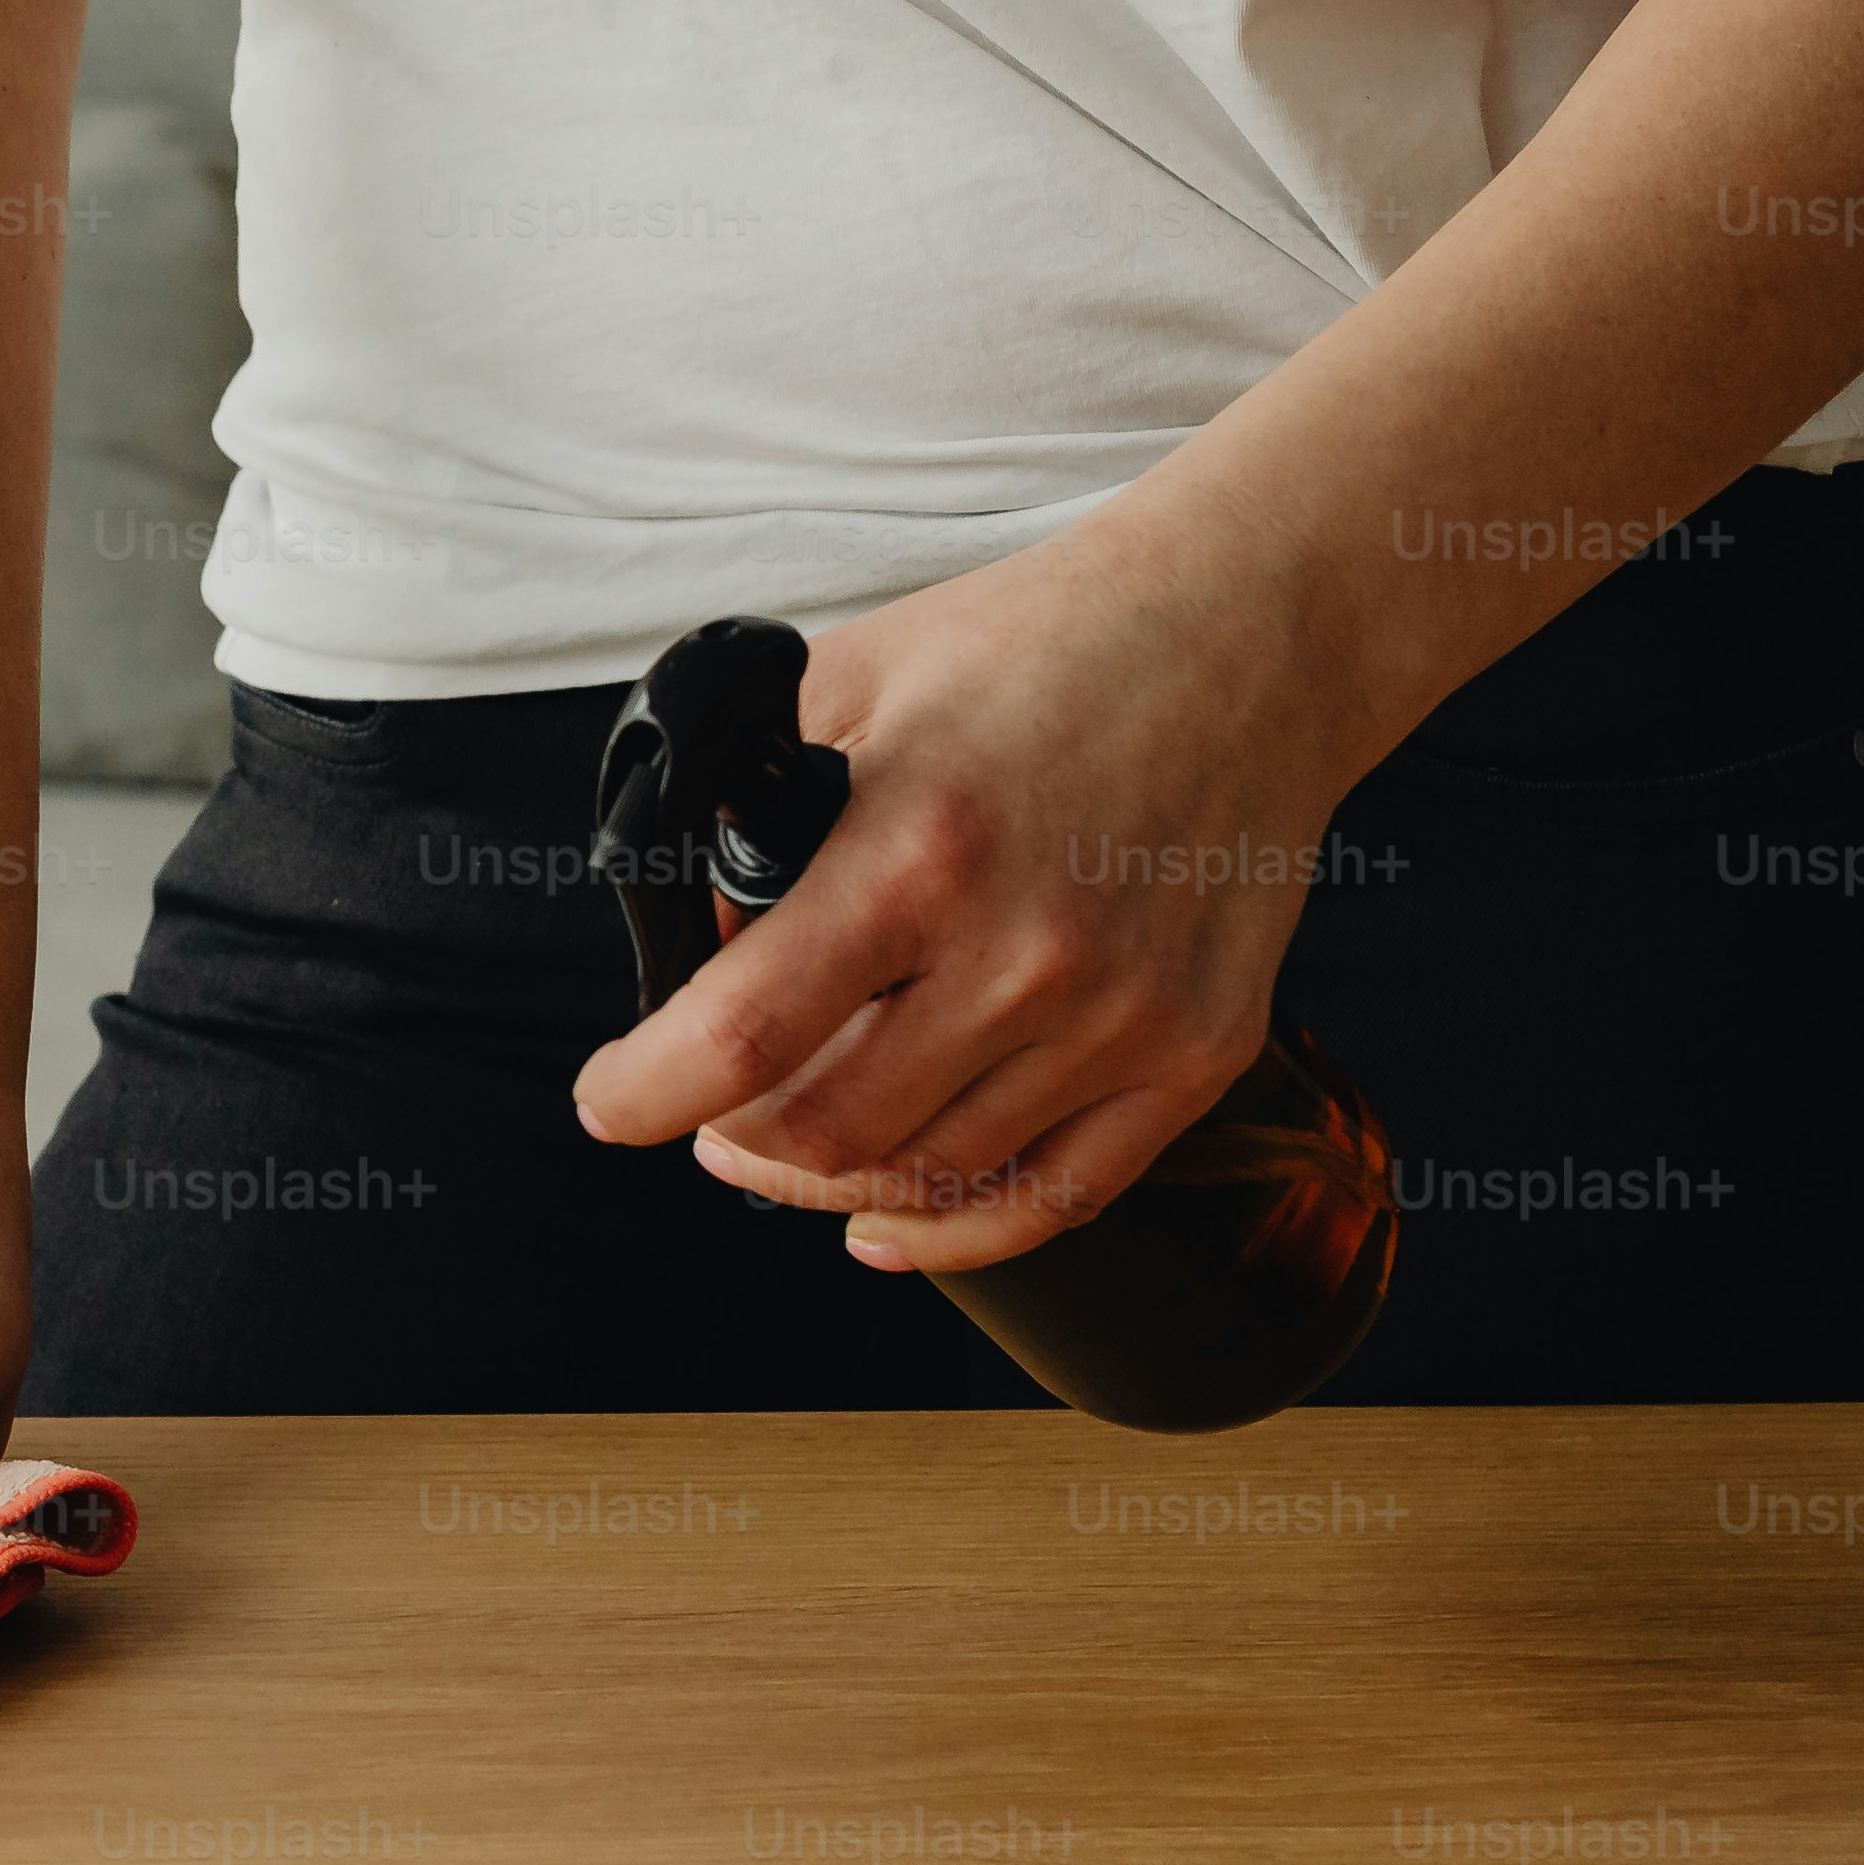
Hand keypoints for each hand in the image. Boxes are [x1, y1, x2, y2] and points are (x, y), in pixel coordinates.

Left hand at [570, 515, 1370, 1275]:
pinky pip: (1057, 1198)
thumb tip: (703, 939)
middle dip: (731, 1140)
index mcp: (921, 846)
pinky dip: (953, 1234)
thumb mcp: (852, 678)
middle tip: (703, 1115)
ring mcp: (1123, 1014)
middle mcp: (1028, 949)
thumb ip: (751, 800)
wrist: (1255, 630)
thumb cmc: (1047, 642)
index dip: (644, 1091)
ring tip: (788, 1140)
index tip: (609, 1099)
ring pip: (927, 1177)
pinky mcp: (1196, 1051)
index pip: (743, 1032)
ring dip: (829, 1180)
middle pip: (827, 1133)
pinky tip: (886, 1226)